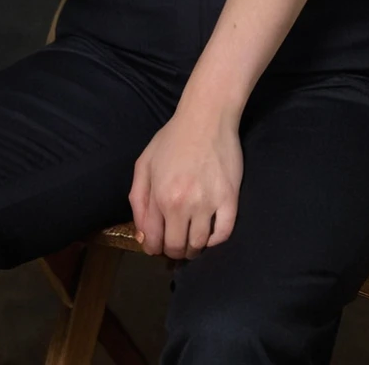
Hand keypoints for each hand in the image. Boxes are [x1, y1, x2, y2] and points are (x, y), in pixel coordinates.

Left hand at [129, 107, 242, 258]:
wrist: (207, 118)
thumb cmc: (173, 139)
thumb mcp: (145, 164)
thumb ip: (138, 200)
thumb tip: (143, 236)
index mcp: (160, 196)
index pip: (155, 240)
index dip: (155, 247)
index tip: (159, 245)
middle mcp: (183, 204)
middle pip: (178, 247)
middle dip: (174, 250)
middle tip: (176, 243)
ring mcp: (209, 203)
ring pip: (200, 244)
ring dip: (194, 247)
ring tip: (192, 238)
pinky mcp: (230, 199)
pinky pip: (224, 234)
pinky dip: (216, 240)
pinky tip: (210, 232)